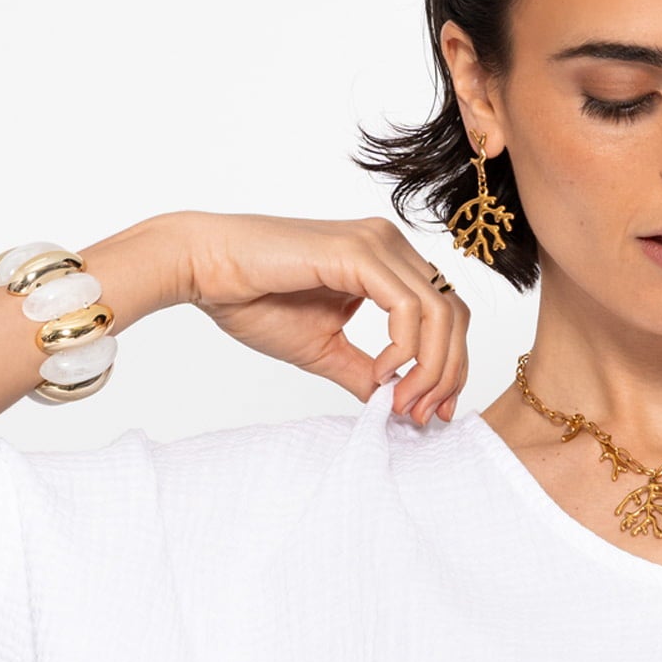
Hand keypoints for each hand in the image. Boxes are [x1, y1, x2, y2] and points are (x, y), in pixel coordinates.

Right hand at [183, 212, 469, 422]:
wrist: (207, 270)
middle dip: (448, 373)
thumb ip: (366, 373)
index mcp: (387, 264)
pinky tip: (381, 372)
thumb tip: (397, 406)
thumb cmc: (255, 299)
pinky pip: (408, 307)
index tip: (432, 413)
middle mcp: (390, 247)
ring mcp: (378, 245)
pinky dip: (404, 349)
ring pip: (441, 312)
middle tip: (422, 416)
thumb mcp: (325, 350)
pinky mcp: (359, 252)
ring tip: (399, 403)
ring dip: (430, 369)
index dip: (450, 367)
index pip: (446, 315)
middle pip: (455, 314)